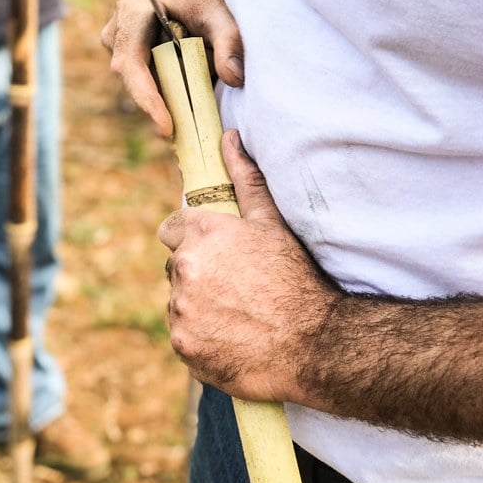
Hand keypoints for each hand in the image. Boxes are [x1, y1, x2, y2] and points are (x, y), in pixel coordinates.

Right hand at [101, 0, 243, 136]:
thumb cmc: (207, 1)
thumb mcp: (222, 17)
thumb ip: (230, 44)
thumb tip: (233, 78)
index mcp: (133, 11)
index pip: (131, 63)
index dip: (146, 97)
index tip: (166, 126)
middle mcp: (117, 30)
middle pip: (132, 79)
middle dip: (158, 105)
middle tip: (186, 133)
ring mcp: (117, 46)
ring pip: (137, 86)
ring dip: (164, 101)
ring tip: (192, 117)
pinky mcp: (125, 60)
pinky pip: (142, 86)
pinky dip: (164, 98)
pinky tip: (185, 112)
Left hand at [159, 130, 340, 403]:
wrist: (312, 343)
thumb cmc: (295, 278)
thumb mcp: (271, 223)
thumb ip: (245, 178)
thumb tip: (228, 138)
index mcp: (201, 234)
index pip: (171, 229)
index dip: (191, 240)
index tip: (215, 255)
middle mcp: (183, 268)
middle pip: (175, 268)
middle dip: (197, 274)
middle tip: (236, 287)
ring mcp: (180, 308)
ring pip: (178, 303)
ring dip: (198, 307)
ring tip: (238, 315)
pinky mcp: (183, 344)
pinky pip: (183, 335)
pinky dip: (201, 337)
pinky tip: (233, 338)